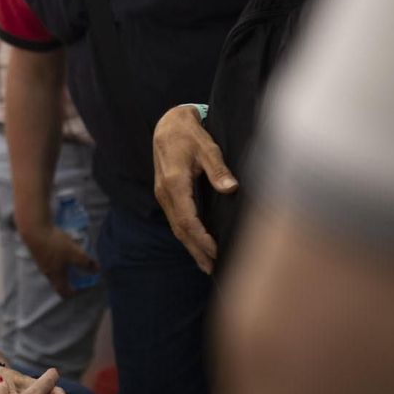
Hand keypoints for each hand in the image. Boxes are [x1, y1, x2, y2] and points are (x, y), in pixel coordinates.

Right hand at [20, 222, 98, 297]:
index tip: (88, 284)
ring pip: (57, 273)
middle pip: (62, 284)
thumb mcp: (74, 253)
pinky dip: (62, 263)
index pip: (67, 293)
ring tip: (76, 261)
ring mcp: (43, 264)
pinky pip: (53, 264)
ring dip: (68, 271)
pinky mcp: (41, 255)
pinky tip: (66, 251)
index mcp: (56, 277)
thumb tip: (98, 270)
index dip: (79, 292)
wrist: (35, 230)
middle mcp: (48, 274)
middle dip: (74, 281)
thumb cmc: (55, 244)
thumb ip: (86, 263)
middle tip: (84, 274)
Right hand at [152, 104, 236, 274]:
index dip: (201, 238)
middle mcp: (165, 192)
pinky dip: (186, 235)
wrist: (167, 124)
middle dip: (196, 250)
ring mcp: (163, 195)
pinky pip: (175, 220)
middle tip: (212, 269)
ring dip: (190, 246)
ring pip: (176, 227)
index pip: (187, 219)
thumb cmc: (189, 133)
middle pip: (180, 229)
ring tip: (206, 264)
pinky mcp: (165, 194)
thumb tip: (230, 187)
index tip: (216, 251)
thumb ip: (217, 168)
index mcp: (174, 182)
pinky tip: (197, 245)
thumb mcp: (207, 146)